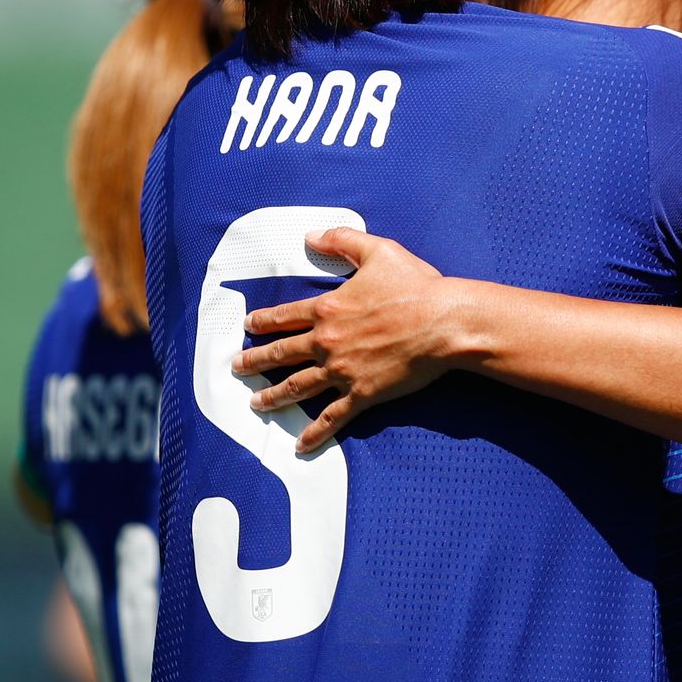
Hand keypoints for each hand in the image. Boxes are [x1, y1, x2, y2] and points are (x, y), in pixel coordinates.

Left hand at [227, 227, 456, 451]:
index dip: (264, 321)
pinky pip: (332, 417)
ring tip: (257, 404)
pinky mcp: (363, 394)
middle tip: (237, 368)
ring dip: (273, 396)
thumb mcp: (378, 251)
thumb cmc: (416, 286)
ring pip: (297, 386)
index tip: (249, 326)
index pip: (285, 317)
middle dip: (255, 361)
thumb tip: (311, 236)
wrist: (444, 323)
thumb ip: (342, 240)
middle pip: (281, 354)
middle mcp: (326, 342)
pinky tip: (301, 445)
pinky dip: (315, 432)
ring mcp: (342, 371)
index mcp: (327, 310)